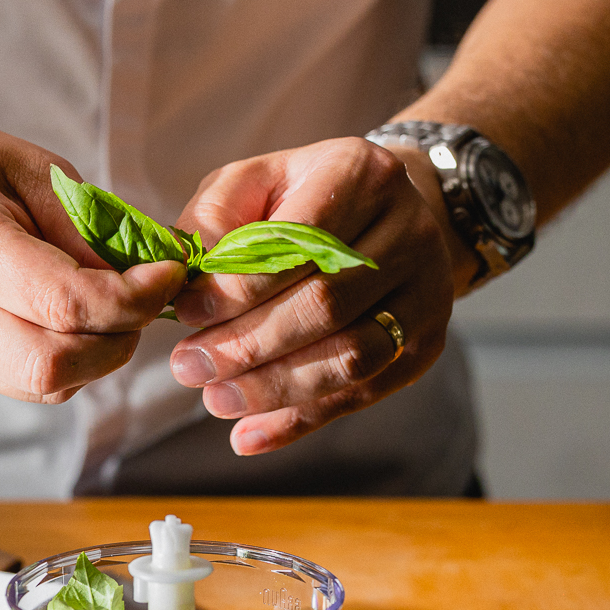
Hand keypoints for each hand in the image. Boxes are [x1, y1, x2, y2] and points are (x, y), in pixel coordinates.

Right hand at [0, 108, 185, 402]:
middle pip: (54, 368)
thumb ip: (84, 226)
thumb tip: (149, 274)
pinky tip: (48, 314)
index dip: (134, 300)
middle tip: (140, 304)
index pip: (66, 304)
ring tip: (102, 308)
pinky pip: (16, 381)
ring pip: (41, 387)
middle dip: (118, 343)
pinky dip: (54, 356)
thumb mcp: (18, 164)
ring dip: (91, 357)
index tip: (166, 275)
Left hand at [167, 136, 458, 452]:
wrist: (383, 216)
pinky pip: (361, 395)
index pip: (300, 239)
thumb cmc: (301, 199)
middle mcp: (408, 232)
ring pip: (351, 359)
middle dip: (249, 345)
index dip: (239, 285)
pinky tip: (249, 436)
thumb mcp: (253, 183)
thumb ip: (212, 218)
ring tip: (214, 399)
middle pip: (326, 305)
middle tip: (189, 367)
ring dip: (274, 389)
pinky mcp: (424, 346)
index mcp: (363, 174)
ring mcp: (426, 294)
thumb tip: (183, 275)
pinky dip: (300, 422)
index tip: (186, 313)